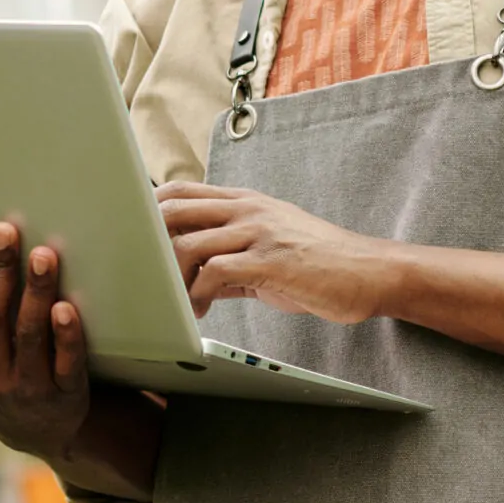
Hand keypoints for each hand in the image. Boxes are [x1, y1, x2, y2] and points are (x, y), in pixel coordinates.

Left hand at [156, 182, 398, 322]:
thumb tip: (192, 276)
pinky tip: (199, 312)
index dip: (149, 210)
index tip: (133, 238)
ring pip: (188, 242)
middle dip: (148, 242)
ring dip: (170, 277)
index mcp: (245, 202)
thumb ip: (229, 256)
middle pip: (173, 209)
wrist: (370, 272)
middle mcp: (247, 209)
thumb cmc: (319, 265)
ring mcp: (258, 232)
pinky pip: (214, 272)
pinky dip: (197, 295)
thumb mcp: (269, 250)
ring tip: (173, 302)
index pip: (181, 191)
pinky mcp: (270, 260)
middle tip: (144, 274)